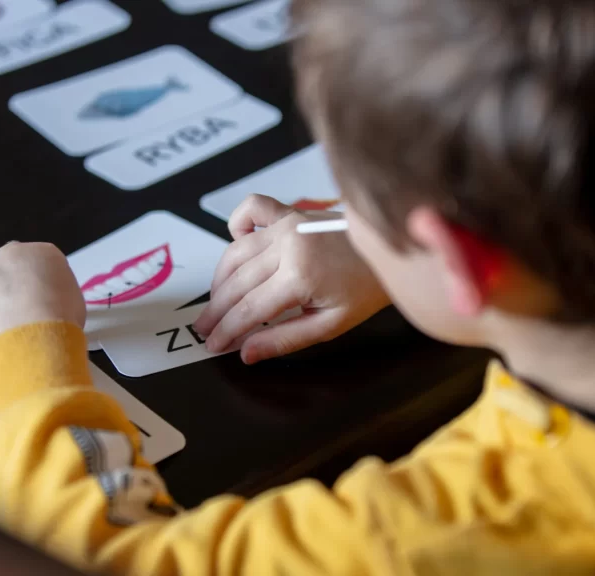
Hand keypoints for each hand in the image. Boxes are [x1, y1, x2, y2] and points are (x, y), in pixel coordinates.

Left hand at [0, 242, 85, 347]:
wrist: (31, 330)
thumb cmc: (61, 316)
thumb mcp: (74, 300)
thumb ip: (56, 294)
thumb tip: (44, 304)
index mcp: (43, 253)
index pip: (39, 264)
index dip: (38, 287)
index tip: (41, 306)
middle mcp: (9, 253)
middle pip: (7, 270)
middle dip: (10, 290)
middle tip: (19, 318)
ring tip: (4, 332)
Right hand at [193, 194, 389, 363]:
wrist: (391, 248)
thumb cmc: (366, 287)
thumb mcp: (330, 324)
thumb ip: (285, 339)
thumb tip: (247, 353)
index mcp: (300, 276)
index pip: (249, 310)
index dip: (227, 330)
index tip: (213, 345)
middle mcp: (288, 245)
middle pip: (237, 283)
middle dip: (216, 311)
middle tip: (204, 329)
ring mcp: (286, 224)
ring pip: (236, 252)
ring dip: (219, 279)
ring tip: (214, 301)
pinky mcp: (289, 211)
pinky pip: (251, 209)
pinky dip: (236, 224)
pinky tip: (235, 245)